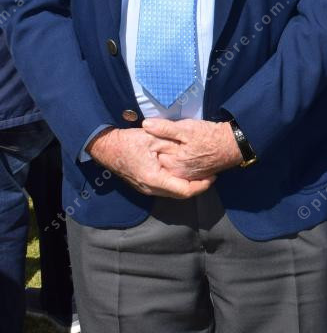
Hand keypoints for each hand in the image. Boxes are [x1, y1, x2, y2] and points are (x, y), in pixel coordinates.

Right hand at [87, 127, 213, 198]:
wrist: (107, 148)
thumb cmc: (128, 141)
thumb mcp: (153, 137)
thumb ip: (172, 144)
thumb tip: (190, 151)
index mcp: (154, 179)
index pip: (184, 190)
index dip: (201, 185)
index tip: (213, 177)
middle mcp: (150, 189)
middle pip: (179, 194)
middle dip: (197, 186)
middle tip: (210, 175)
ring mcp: (146, 189)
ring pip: (172, 193)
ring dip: (187, 186)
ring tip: (200, 174)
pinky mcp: (144, 186)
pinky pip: (165, 189)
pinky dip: (177, 183)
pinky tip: (184, 173)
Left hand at [141, 118, 242, 179]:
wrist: (231, 146)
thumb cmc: (209, 136)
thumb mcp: (186, 128)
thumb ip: (165, 128)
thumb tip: (145, 124)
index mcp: (172, 164)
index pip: (152, 155)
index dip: (150, 144)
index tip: (148, 135)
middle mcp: (177, 174)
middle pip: (159, 163)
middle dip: (156, 152)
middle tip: (155, 140)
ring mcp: (185, 177)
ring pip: (168, 167)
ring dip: (165, 158)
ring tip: (167, 146)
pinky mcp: (193, 176)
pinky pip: (178, 171)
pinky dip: (174, 163)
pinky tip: (177, 154)